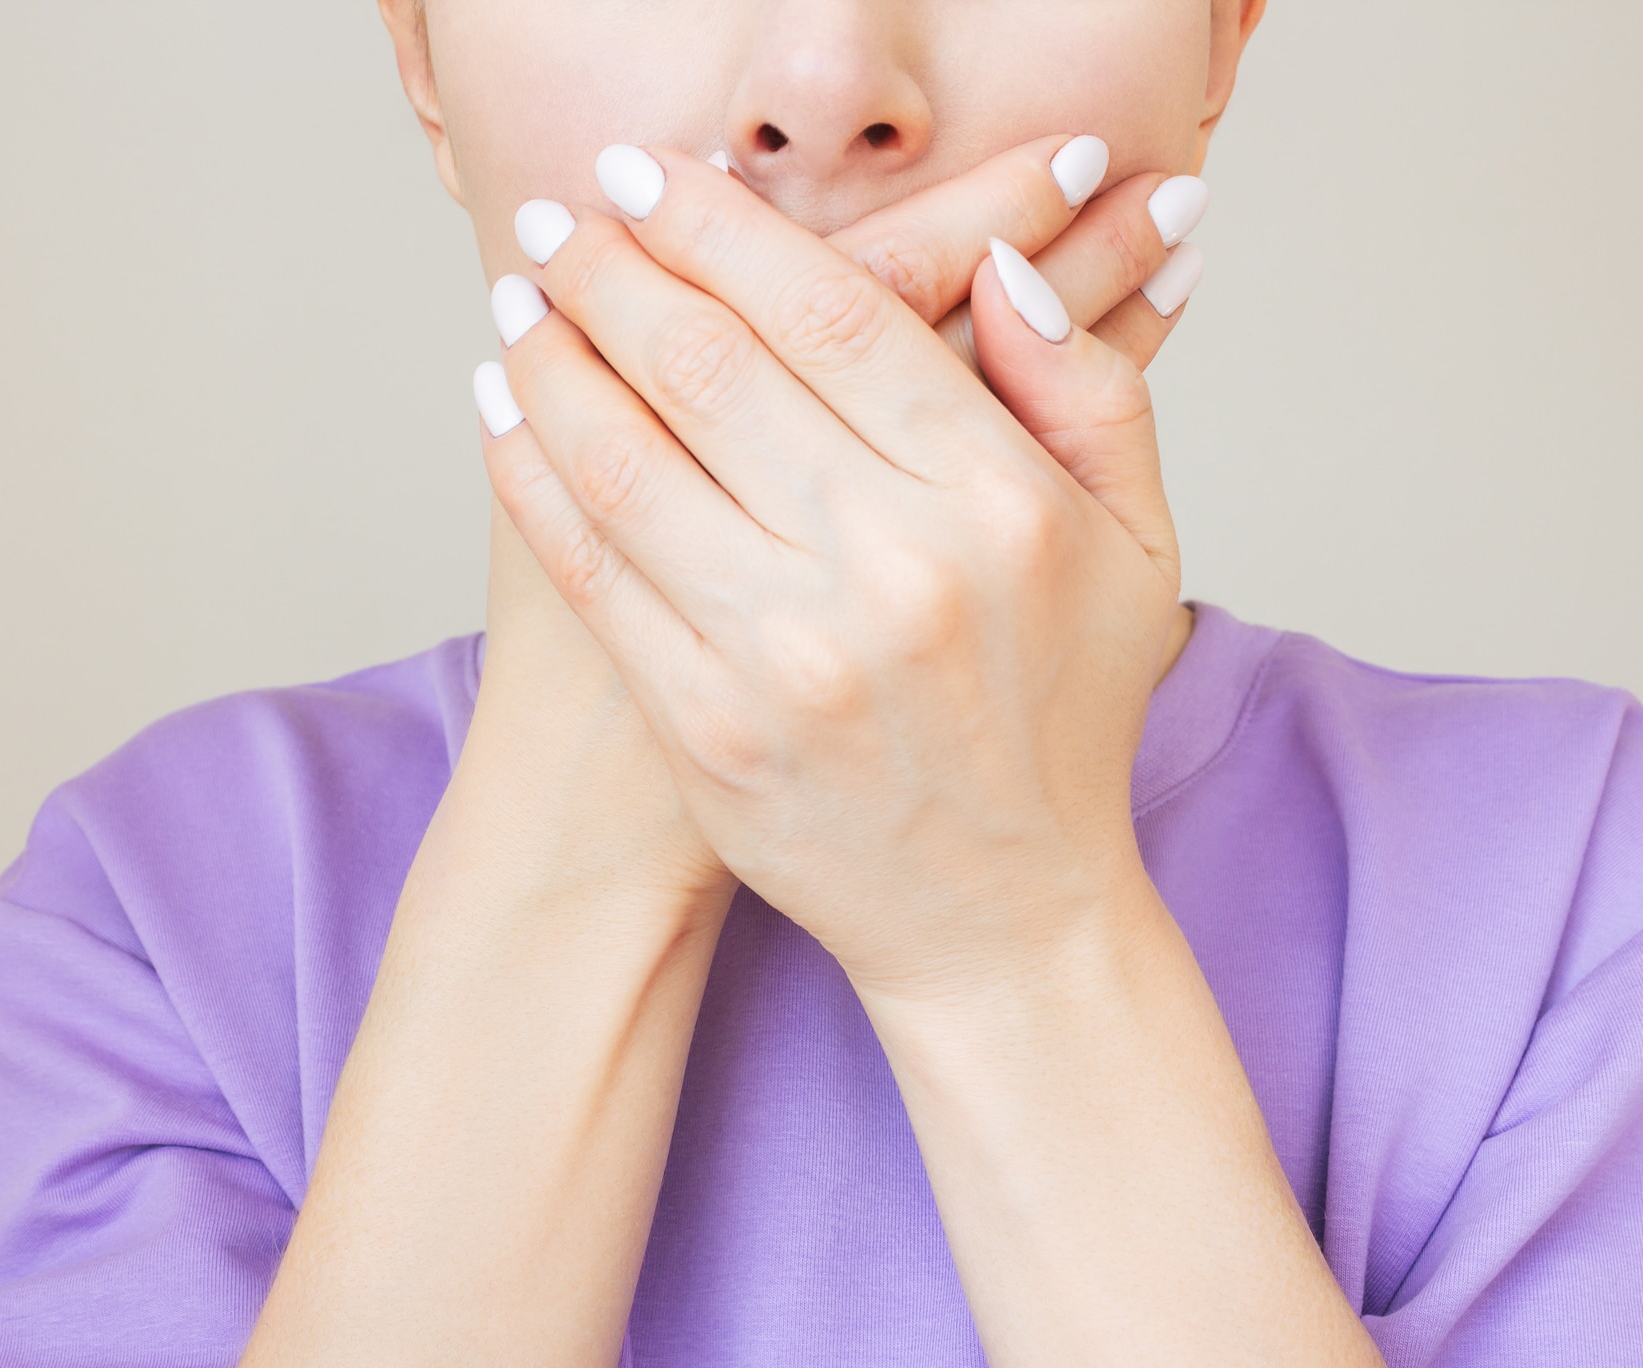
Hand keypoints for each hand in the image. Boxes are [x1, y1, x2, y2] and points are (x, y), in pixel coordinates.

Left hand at [483, 142, 1191, 998]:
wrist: (1002, 916)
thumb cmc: (1064, 718)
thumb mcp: (1136, 545)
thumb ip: (1087, 386)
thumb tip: (997, 263)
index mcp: (997, 503)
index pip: (834, 313)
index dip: (724, 228)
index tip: (655, 176)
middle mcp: (890, 572)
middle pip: (710, 366)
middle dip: (616, 270)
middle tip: (569, 222)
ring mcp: (787, 657)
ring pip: (627, 457)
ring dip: (553, 356)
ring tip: (522, 302)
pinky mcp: (707, 728)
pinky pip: (592, 568)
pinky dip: (532, 475)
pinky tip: (506, 412)